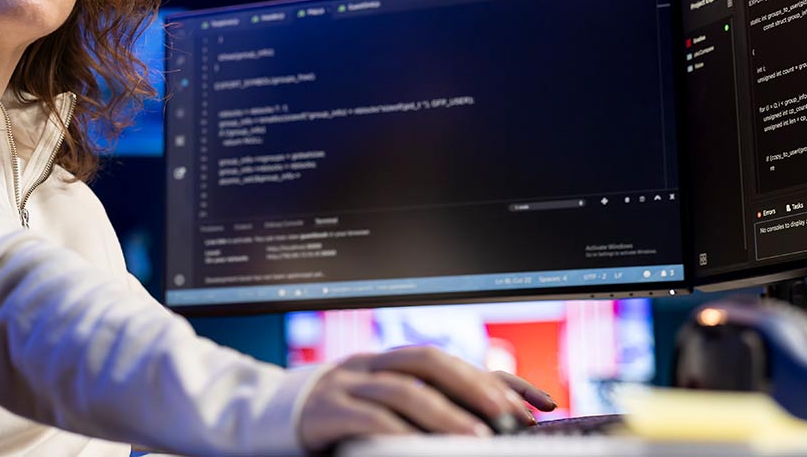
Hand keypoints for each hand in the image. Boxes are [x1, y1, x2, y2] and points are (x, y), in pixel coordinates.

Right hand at [297, 345, 556, 453]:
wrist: (267, 421)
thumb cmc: (336, 421)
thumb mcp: (383, 408)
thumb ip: (429, 405)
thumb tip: (496, 416)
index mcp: (390, 363)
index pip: (453, 362)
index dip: (497, 379)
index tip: (539, 405)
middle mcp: (370, 366)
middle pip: (428, 361)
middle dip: (475, 385)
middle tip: (511, 418)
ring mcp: (346, 384)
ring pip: (402, 387)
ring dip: (445, 412)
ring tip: (478, 438)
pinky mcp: (325, 410)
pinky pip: (367, 416)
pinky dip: (400, 430)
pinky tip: (420, 446)